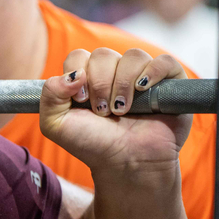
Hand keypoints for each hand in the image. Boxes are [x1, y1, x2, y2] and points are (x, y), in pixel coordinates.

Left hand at [39, 48, 191, 178]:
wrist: (125, 164)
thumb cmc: (91, 144)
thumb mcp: (55, 124)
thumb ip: (49, 95)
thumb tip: (74, 73)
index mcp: (86, 79)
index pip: (78, 56)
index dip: (77, 74)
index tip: (81, 100)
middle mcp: (113, 73)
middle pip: (104, 55)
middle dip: (100, 84)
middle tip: (102, 111)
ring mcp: (141, 76)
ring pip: (133, 56)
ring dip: (123, 84)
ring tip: (121, 111)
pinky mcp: (168, 83)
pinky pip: (164, 61)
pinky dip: (153, 72)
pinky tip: (143, 90)